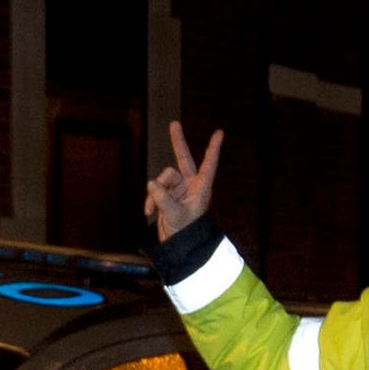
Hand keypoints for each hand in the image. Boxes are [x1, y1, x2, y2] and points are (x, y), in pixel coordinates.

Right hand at [149, 123, 220, 240]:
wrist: (179, 245)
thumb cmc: (186, 232)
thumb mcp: (175, 216)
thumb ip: (163, 199)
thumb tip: (151, 183)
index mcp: (201, 188)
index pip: (208, 164)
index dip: (213, 149)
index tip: (219, 132)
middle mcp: (190, 185)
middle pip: (183, 158)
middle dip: (177, 142)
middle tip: (174, 124)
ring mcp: (177, 189)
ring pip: (162, 178)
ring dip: (155, 193)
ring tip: (153, 210)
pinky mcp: (166, 195)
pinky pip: (154, 189)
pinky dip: (150, 200)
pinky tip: (148, 213)